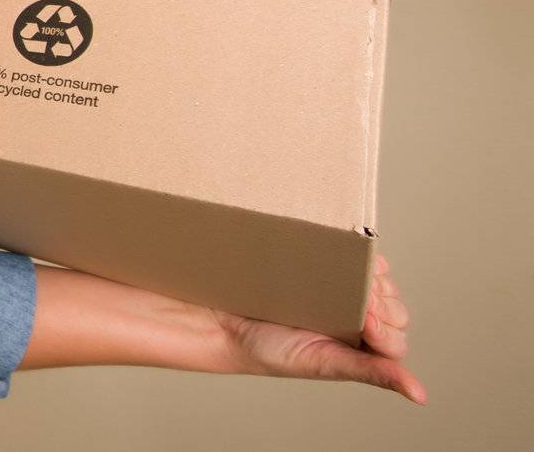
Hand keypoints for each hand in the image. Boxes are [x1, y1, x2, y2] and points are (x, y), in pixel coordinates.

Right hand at [210, 253, 426, 404]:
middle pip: (393, 307)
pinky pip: (354, 258)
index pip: (397, 336)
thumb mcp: (326, 363)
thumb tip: (420, 395)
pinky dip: (361, 255)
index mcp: (360, 349)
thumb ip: (373, 372)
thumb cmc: (272, 350)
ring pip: (378, 281)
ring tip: (353, 277)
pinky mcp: (324, 267)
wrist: (228, 319)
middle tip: (357, 304)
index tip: (365, 322)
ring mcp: (341, 292)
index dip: (387, 326)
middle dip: (381, 303)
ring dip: (374, 277)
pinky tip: (353, 253)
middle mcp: (354, 321)